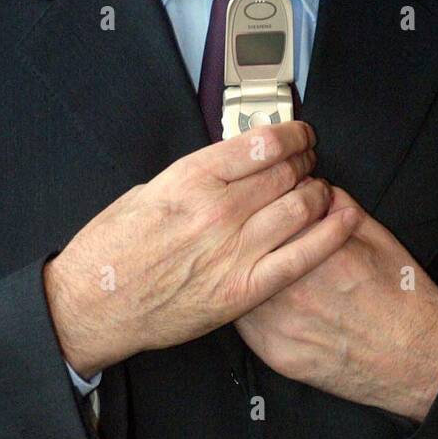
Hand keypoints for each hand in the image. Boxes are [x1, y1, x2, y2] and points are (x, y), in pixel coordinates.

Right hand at [42, 121, 358, 378]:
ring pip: (300, 207)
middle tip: (311, 162)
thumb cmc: (112, 249)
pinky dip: (330, 234)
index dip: (292, 134)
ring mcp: (233, 251)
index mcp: (192, 178)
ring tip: (320, 191)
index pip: (262, 143)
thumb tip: (232, 163)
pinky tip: (344, 220)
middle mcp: (218, 210)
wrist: (92, 304)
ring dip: (319, 193)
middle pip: (287, 172)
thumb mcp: (149, 190)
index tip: (300, 134)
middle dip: (307, 161)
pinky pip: (301, 256)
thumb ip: (196, 176)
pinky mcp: (242, 289)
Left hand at [234, 184, 437, 422]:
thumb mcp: (377, 236)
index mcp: (318, 251)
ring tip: (261, 266)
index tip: (281, 204)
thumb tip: (310, 185)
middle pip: (252, 248)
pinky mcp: (274, 353)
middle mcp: (293, 287)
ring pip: (241, 283)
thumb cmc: (402, 297)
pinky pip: (244, 321)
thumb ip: (339, 205)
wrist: (415, 359)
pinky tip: (264, 297)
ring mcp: (279, 324)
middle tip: (269, 235)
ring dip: (246, 270)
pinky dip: (248, 304)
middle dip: (257, 236)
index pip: (274, 213)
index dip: (276, 204)